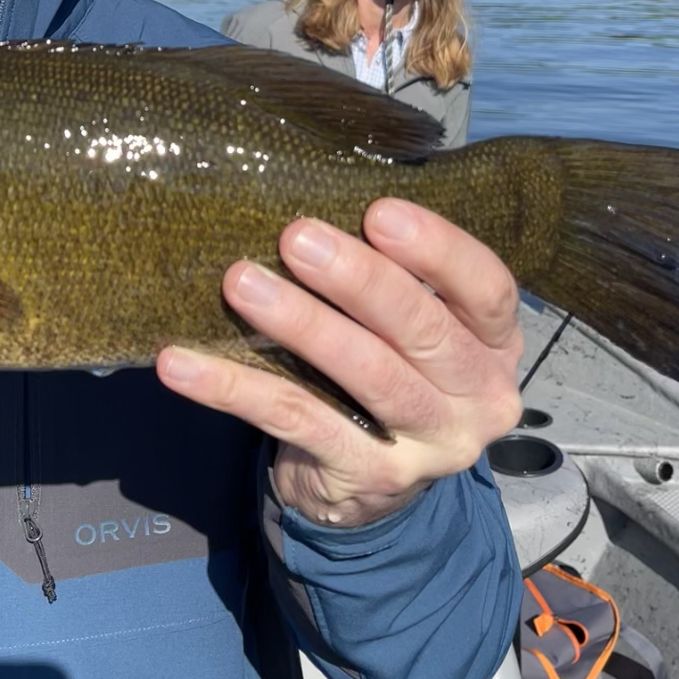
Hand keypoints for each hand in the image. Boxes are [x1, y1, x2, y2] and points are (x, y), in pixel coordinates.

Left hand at [157, 202, 522, 526]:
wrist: (369, 484)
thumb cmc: (386, 370)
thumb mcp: (411, 326)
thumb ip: (393, 275)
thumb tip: (314, 194)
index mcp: (495, 344)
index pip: (488, 289)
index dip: (438, 249)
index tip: (379, 212)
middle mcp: (478, 397)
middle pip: (424, 330)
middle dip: (358, 279)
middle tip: (296, 238)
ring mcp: (429, 445)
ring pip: (365, 374)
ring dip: (300, 323)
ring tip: (241, 282)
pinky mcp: (369, 477)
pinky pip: (295, 420)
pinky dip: (234, 388)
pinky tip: (183, 363)